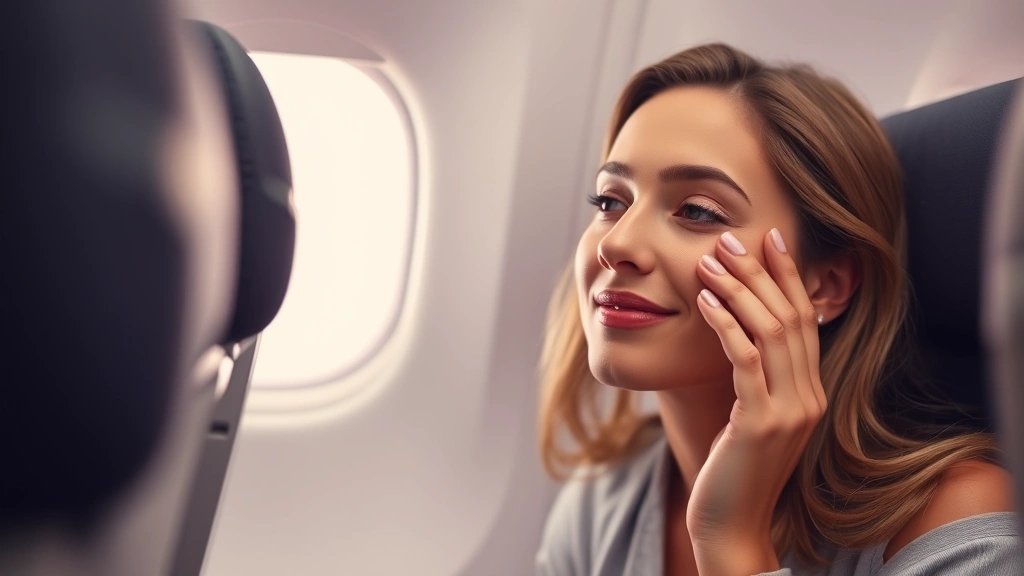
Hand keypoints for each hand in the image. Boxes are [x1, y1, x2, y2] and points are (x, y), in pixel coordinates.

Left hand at [687, 229, 827, 573]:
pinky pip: (744, 360)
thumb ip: (754, 378)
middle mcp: (809, 397)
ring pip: (770, 331)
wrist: (730, 524)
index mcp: (810, 392)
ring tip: (710, 261)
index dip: (789, 276)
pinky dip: (725, 325)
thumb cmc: (732, 469)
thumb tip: (733, 330)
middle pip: (791, 317)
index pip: (805, 320)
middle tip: (731, 238)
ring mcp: (790, 411)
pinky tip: (705, 302)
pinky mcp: (761, 423)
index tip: (769, 239)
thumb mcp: (751, 415)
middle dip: (762, 272)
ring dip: (739, 290)